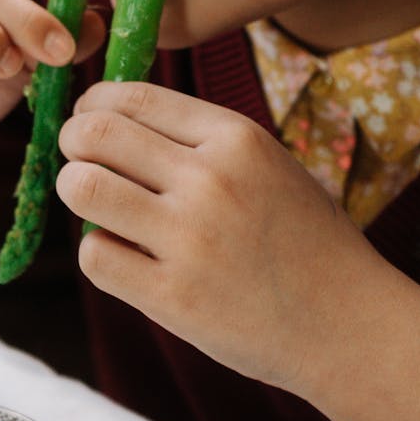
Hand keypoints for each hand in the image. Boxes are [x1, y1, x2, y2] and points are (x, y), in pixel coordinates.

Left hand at [56, 81, 386, 394]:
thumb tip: (113, 118)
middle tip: (79, 163)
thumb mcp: (268, 165)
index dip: (93, 106)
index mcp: (235, 138)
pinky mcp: (173, 297)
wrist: (346, 323)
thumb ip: (200, 141)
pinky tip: (125, 259)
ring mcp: (189, 239)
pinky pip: (95, 256)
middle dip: (73, 144)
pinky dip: (99, 254)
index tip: (88, 121)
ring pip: (83, 188)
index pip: (134, 97)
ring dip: (76, 193)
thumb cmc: (303, 240)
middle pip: (95, 134)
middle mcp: (210, 180)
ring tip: (98, 208)